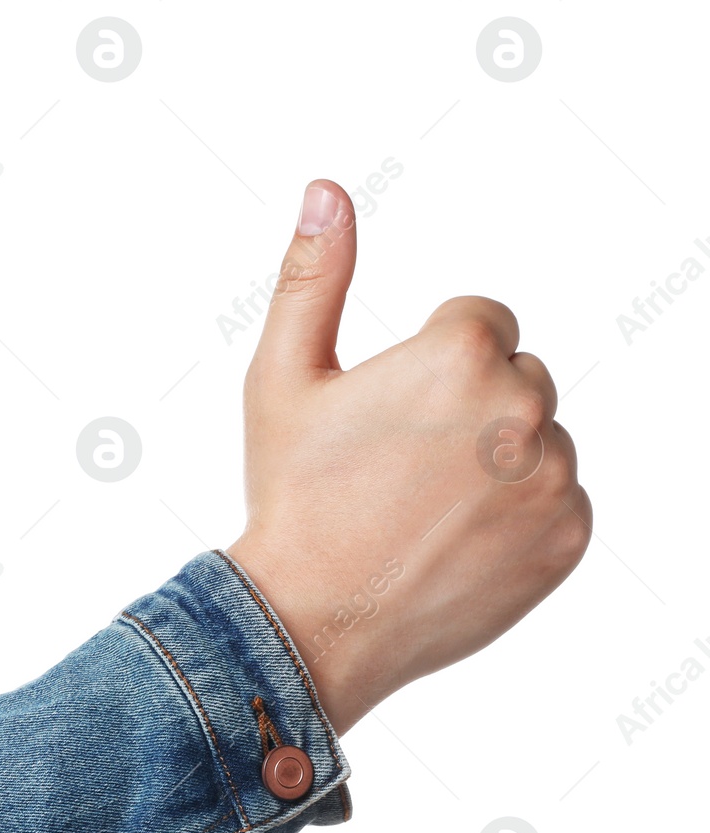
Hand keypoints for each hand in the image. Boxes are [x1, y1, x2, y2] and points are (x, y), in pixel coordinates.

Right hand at [228, 179, 591, 734]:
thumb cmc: (293, 499)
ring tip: (424, 512)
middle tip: (399, 471)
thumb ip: (315, 277)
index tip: (388, 421)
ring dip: (496, 464)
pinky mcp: (570, 537)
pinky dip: (518, 518)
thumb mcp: (283, 379)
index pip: (481, 324)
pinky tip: (455, 543)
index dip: (426, 370)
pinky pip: (559, 502)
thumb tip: (327, 191)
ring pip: (539, 442)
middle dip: (468, 411)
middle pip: (517, 379)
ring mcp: (554, 478)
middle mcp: (522, 408)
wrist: (313, 623)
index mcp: (459, 355)